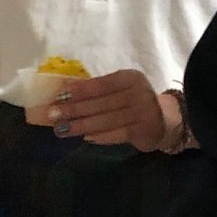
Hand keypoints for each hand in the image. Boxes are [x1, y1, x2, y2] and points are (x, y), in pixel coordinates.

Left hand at [47, 70, 167, 151]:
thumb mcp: (120, 91)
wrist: (164, 120)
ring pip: (106, 119)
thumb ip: (99, 92)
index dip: (80, 90)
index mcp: (130, 78)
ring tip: (61, 130)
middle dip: (74, 109)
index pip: (101, 84)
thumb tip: (65, 94)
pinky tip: (85, 138)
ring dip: (81, 125)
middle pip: (100, 103)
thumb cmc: (133, 103)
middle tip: (52, 115)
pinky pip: (117, 134)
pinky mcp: (143, 129)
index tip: (59, 95)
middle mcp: (138, 92)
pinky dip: (100, 137)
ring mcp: (142, 111)